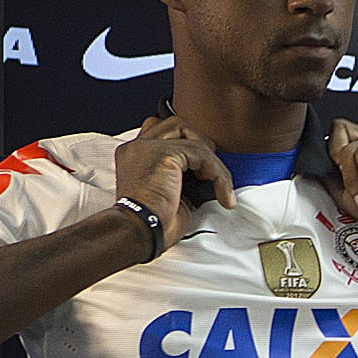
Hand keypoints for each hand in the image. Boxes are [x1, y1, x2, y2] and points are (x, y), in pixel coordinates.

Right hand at [113, 115, 236, 253]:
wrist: (141, 232)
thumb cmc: (153, 221)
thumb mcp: (169, 191)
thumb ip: (181, 173)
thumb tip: (208, 170)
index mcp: (135, 153)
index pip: (163, 130)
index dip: (187, 145)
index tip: (202, 172)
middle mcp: (138, 145)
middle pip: (178, 125)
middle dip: (200, 147)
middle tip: (209, 176)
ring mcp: (149, 147)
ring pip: (194, 139)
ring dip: (213, 163)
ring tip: (217, 187)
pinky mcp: (165, 155)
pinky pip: (204, 155)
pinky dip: (219, 176)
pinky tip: (222, 196)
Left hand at [328, 117, 357, 242]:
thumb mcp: (349, 199)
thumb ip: (330, 180)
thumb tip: (313, 168)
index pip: (334, 142)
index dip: (332, 161)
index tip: (341, 185)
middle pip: (336, 136)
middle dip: (342, 169)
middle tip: (356, 189)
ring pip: (347, 148)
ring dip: (355, 180)